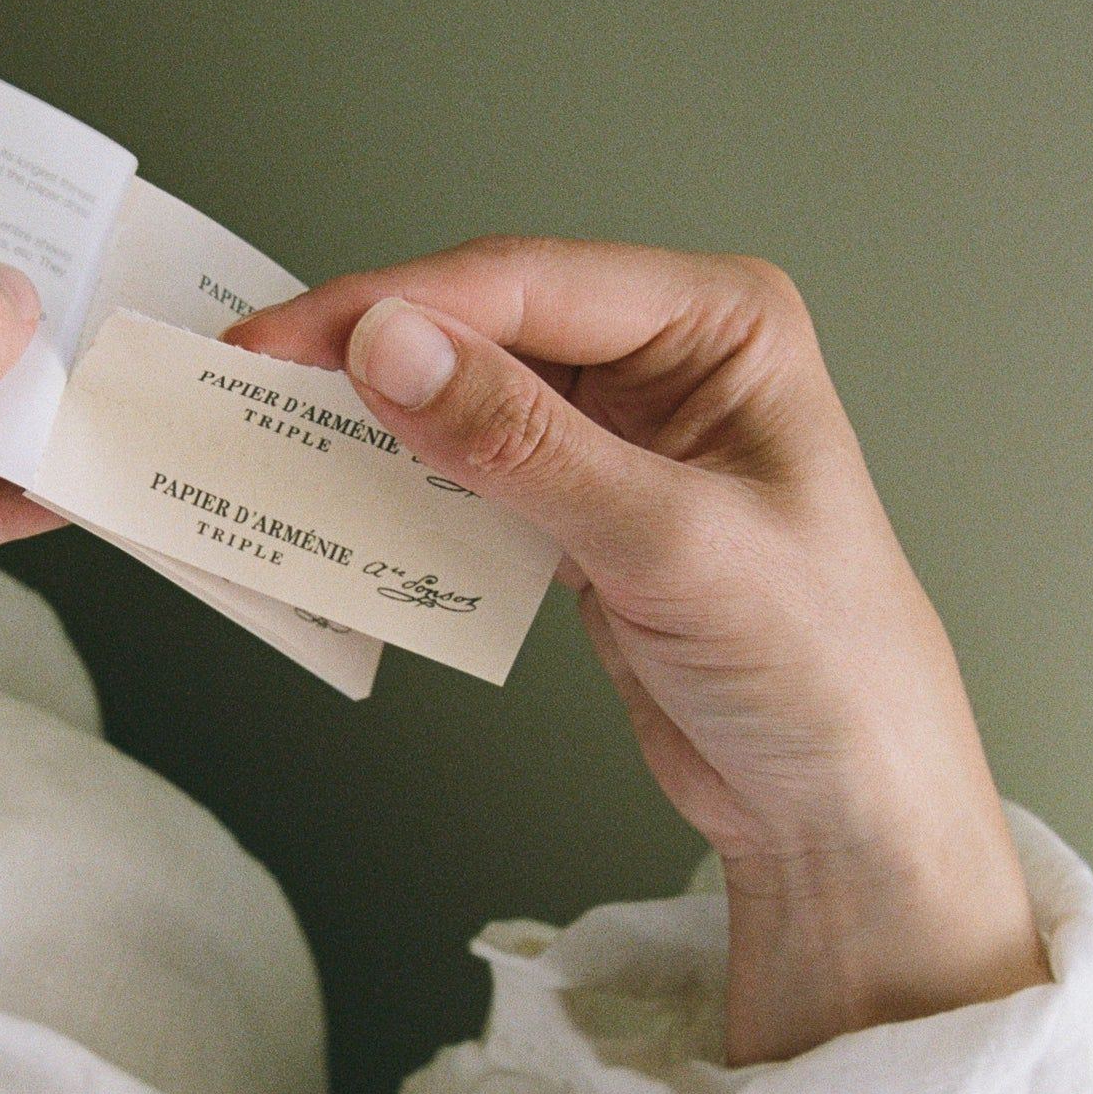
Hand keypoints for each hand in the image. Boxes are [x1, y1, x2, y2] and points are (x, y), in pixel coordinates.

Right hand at [230, 237, 1045, 1063]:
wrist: (843, 811)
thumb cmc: (825, 669)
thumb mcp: (669, 545)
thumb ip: (523, 445)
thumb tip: (394, 352)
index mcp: (724, 323)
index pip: (531, 282)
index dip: (399, 305)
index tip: (292, 341)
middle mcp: (672, 358)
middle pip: (485, 322)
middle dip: (371, 351)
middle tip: (249, 376)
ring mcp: (622, 433)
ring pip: (464, 394)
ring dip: (374, 417)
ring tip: (271, 429)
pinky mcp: (581, 506)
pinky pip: (468, 470)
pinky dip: (402, 483)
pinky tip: (340, 494)